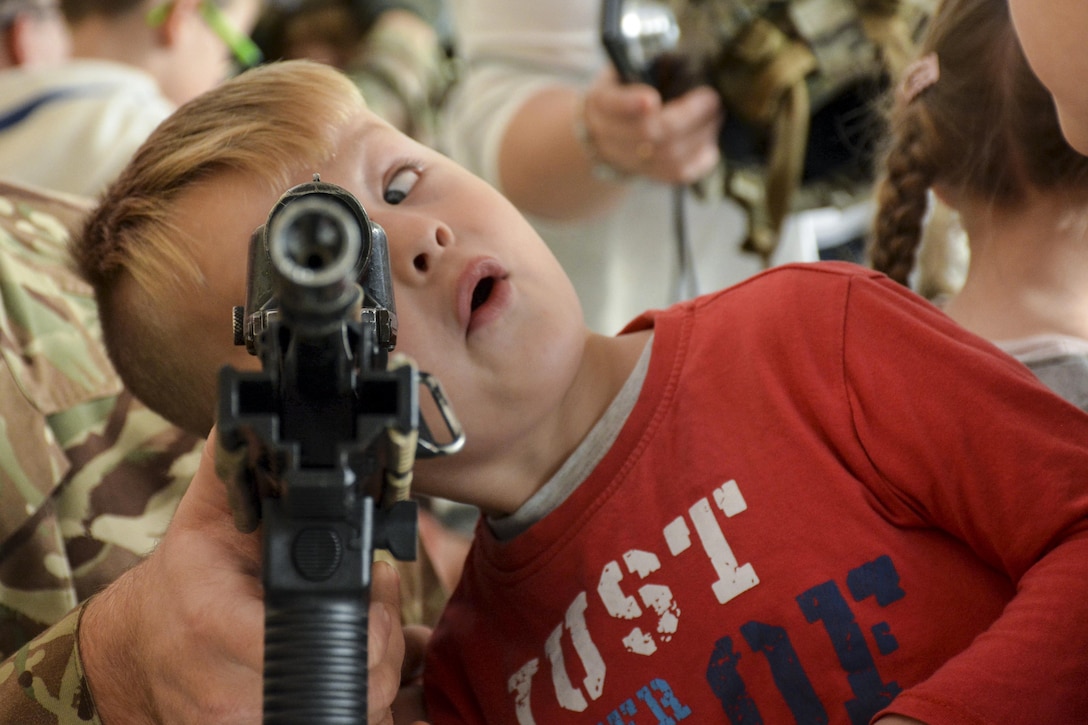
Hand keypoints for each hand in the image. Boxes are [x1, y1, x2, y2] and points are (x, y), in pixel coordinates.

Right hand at [79, 430, 425, 722]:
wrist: (139, 651)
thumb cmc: (183, 582)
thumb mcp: (206, 516)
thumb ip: (237, 467)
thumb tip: (252, 408)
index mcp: (213, 620)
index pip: (316, 635)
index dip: (368, 618)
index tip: (376, 589)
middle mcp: (223, 688)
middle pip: (354, 683)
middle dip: (386, 640)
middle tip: (377, 606)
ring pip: (357, 715)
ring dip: (377, 675)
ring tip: (362, 634)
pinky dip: (356, 705)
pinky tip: (345, 668)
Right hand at [582, 67, 721, 184]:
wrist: (611, 128)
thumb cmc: (630, 86)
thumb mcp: (631, 67)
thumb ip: (653, 64)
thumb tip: (689, 62)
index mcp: (601, 102)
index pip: (611, 104)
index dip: (629, 104)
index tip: (651, 99)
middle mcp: (608, 135)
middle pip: (647, 133)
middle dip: (686, 116)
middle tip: (712, 99)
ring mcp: (627, 159)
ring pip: (667, 157)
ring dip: (699, 135)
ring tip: (716, 115)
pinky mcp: (649, 175)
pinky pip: (677, 174)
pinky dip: (699, 159)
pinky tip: (711, 142)